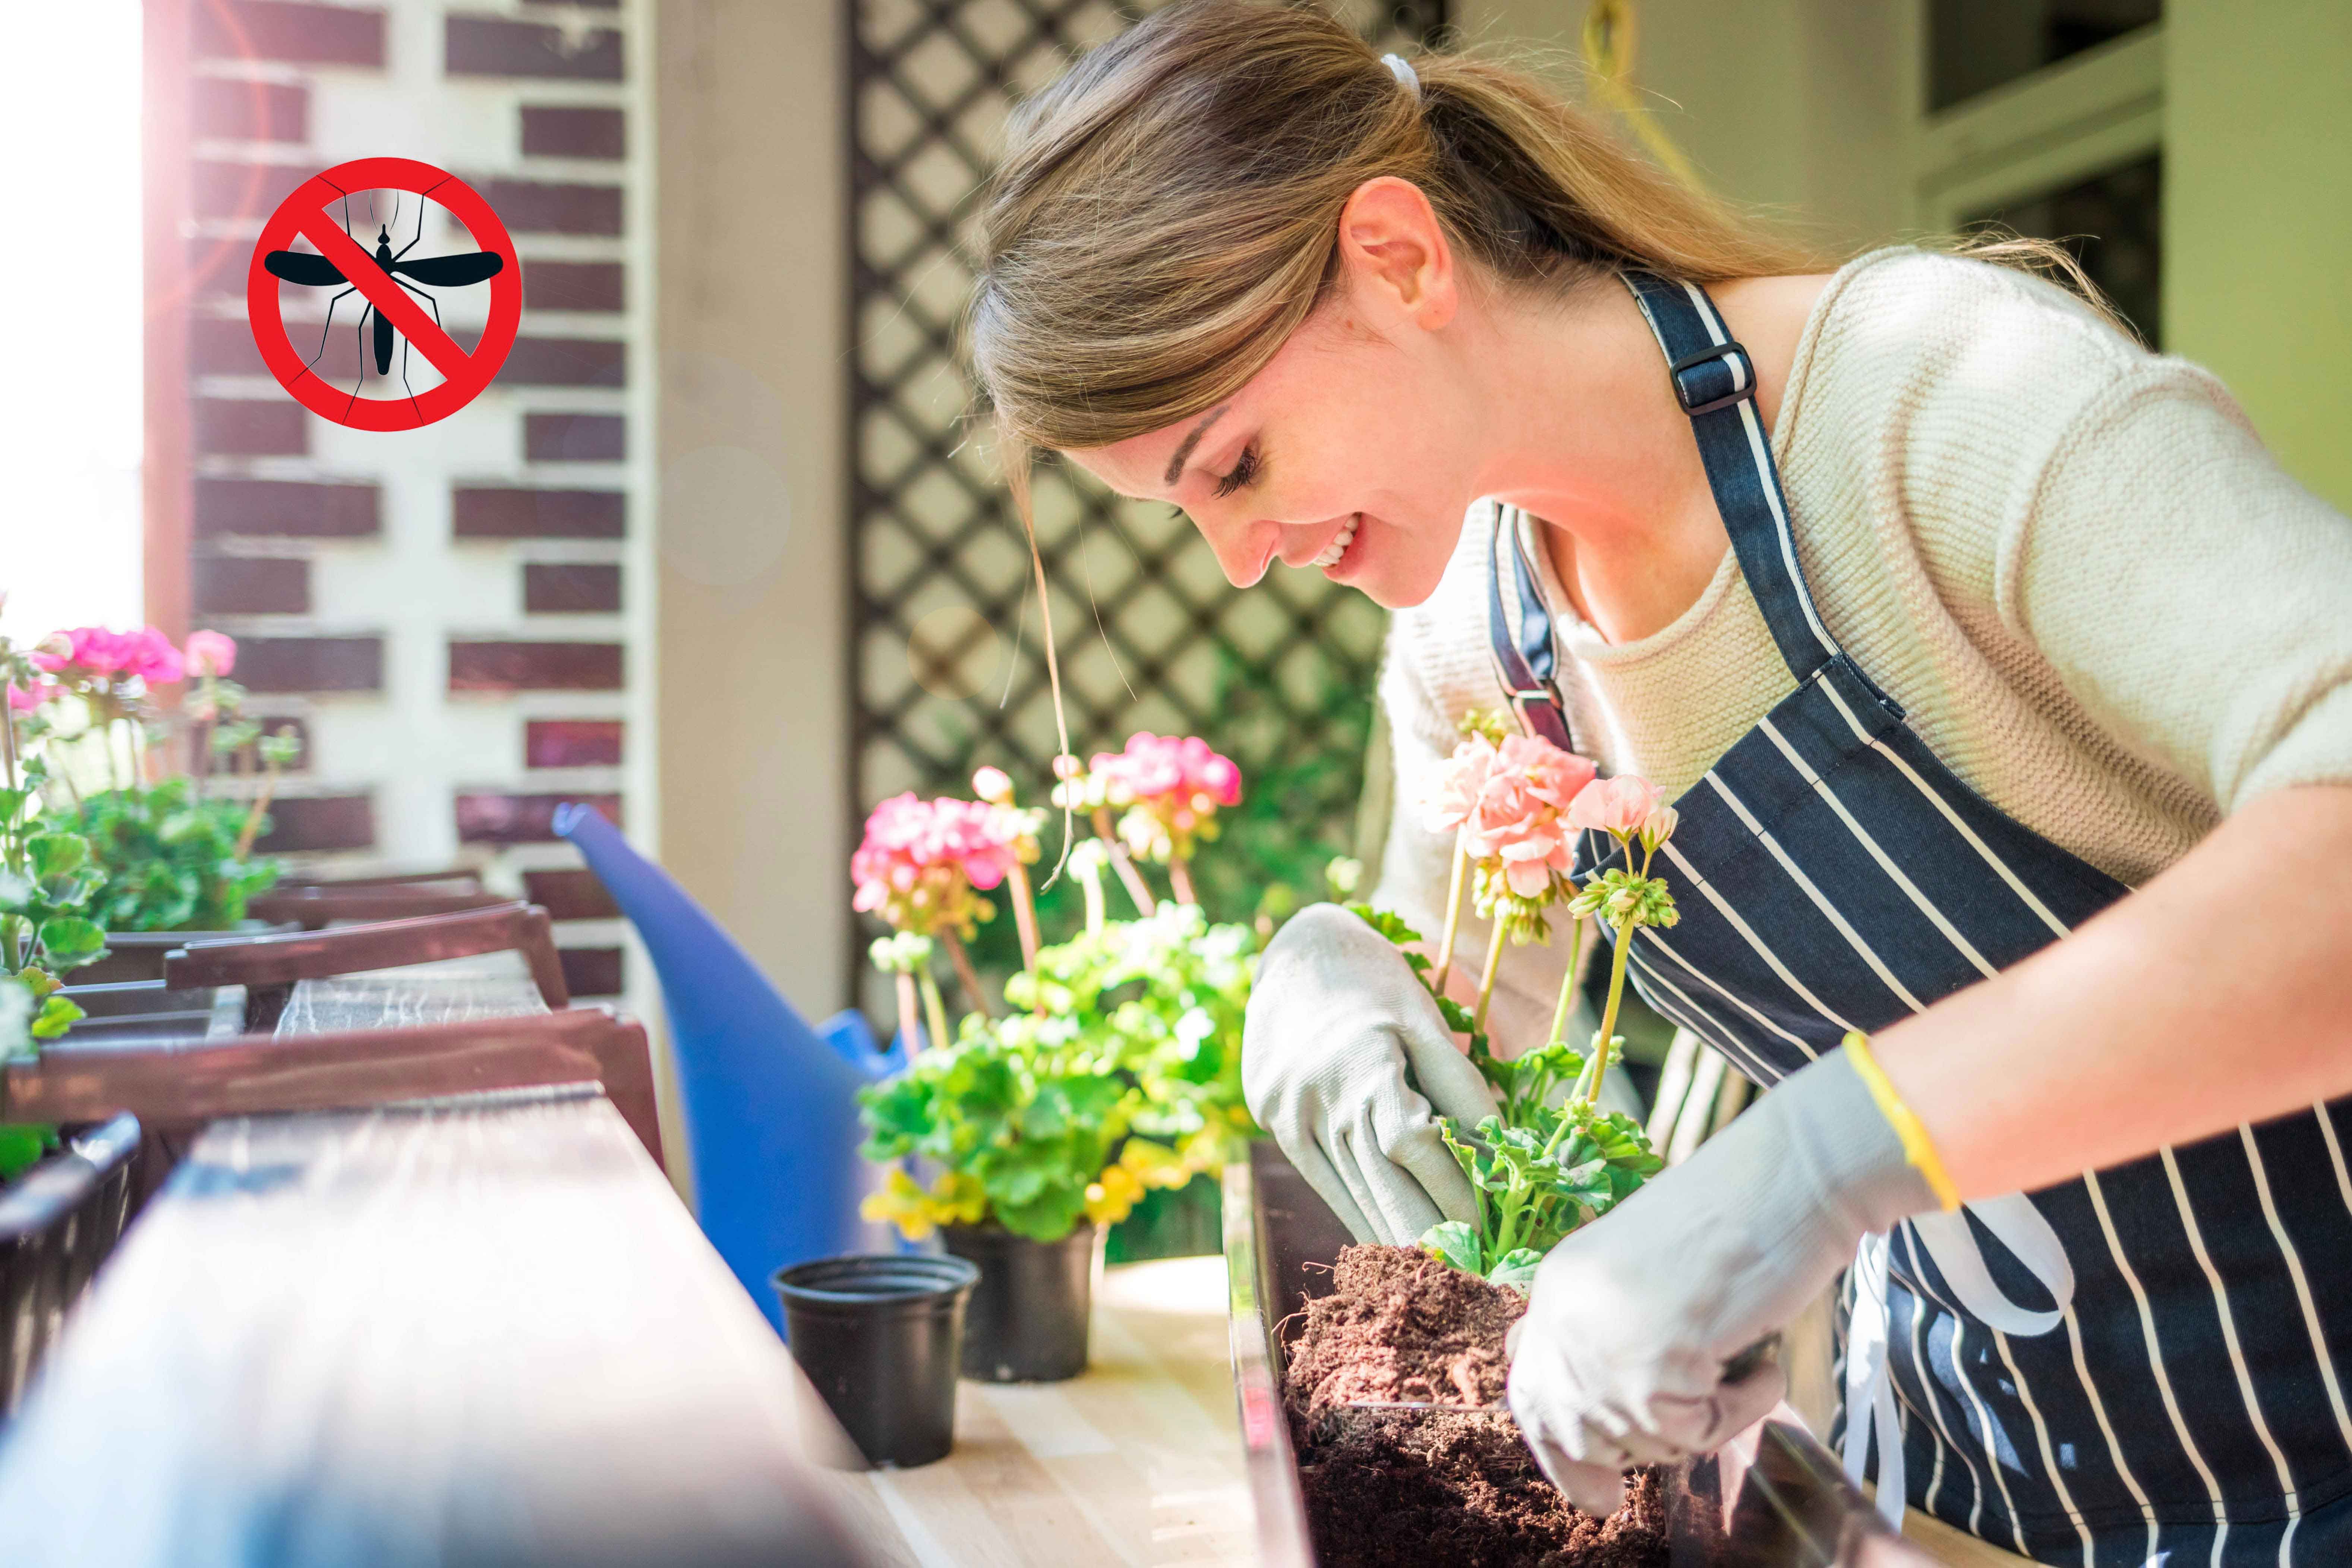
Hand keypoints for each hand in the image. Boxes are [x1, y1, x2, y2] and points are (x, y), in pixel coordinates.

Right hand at [1242, 903, 1499, 1244]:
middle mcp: (1318, 1093)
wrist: (1296, 954)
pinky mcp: (1270, 1118)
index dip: (1454, 1192)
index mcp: (1364, 1062)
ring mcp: (1286, 1111)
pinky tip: (1389, 1238)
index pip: (1415, 1145)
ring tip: (1439, 1268)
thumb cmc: (1377, 984)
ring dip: (1395, 1234)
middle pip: (1380, 1182)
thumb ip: (1460, 1086)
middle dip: (1429, 1234)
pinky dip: (1358, 1211)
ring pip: (1350, 1190)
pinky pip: (1322, 1180)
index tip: (1492, 1229)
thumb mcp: (1425, 1019)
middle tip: (1472, 1274)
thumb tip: (1500, 1152)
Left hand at [1506, 1048, 1936, 1513]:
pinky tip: (1763, 1359)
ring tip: (1740, 1355)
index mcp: (1560, 1285)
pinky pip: (1701, 1432)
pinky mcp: (1656, 1368)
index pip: (1530, 1391)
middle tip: (1668, 1456)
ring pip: (1647, 1440)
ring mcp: (1605, 1345)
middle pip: (1576, 1432)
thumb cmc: (1737, 1215)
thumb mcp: (1644, 1273)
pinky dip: (1745, 1406)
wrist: (1789, 1174)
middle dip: (1627, 1452)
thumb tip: (1582, 1408)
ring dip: (1703, 1416)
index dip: (1556, 1448)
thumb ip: (1606, 1327)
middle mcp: (1567, 1317)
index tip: (1595, 1491)